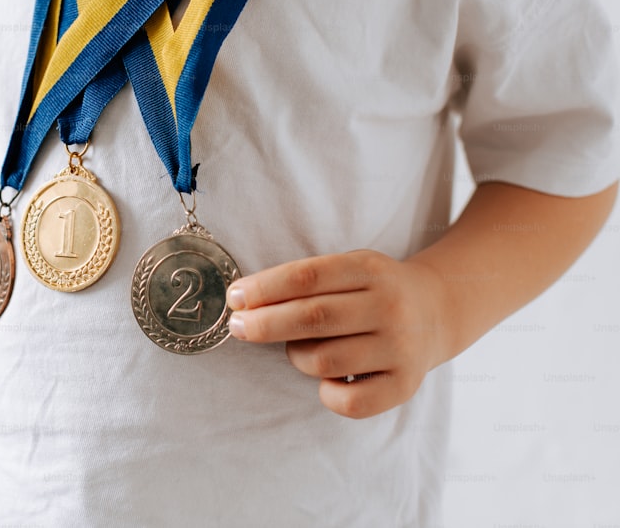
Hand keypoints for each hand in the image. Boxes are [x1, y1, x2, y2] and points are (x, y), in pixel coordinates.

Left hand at [226, 250, 448, 418]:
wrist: (437, 310)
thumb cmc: (372, 291)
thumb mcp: (349, 268)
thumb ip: (305, 281)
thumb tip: (244, 302)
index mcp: (370, 269)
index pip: (307, 276)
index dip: (265, 288)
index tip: (235, 298)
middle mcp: (390, 307)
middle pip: (313, 317)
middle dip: (264, 323)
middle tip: (238, 327)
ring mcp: (401, 348)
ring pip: (323, 360)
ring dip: (295, 356)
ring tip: (297, 348)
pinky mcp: (405, 386)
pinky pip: (350, 402)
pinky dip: (326, 393)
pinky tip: (326, 379)